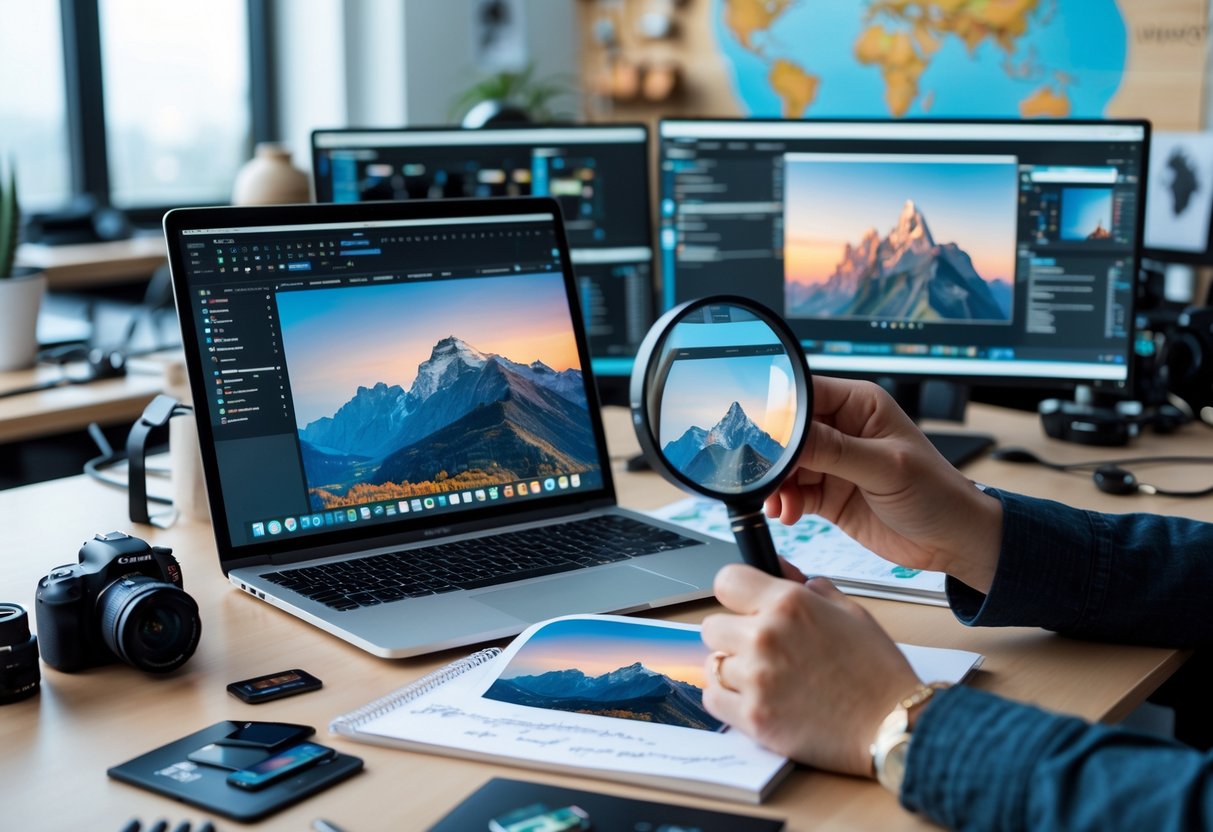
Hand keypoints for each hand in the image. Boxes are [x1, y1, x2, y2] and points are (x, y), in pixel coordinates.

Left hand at [702, 565, 920, 775]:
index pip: (726, 580)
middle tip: (759, 648)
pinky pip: (713, 699)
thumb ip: (809, 587)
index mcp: (789, 604)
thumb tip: (779, 568)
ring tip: (765, 677)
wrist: (893, 724)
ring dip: (734, 669)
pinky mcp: (754, 717)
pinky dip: (728, 699)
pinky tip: (754, 697)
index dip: (735, 593)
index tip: (743, 605)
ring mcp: (757, 679)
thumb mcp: (850, 612)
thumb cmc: (876, 670)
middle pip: (711, 626)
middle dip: (732, 634)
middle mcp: (766, 636)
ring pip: (713, 664)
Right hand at [766, 376, 1000, 592]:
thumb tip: (790, 436)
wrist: (953, 541)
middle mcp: (843, 429)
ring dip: (776, 484)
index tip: (762, 437)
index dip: (780, 413)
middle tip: (767, 477)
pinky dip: (784, 503)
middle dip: (774, 456)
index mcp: (860, 405)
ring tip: (781, 503)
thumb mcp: (886, 466)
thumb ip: (835, 450)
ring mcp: (834, 463)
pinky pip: (793, 492)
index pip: (806, 395)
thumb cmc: (938, 494)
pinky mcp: (828, 493)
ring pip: (786, 465)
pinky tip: (789, 513)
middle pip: (789, 433)